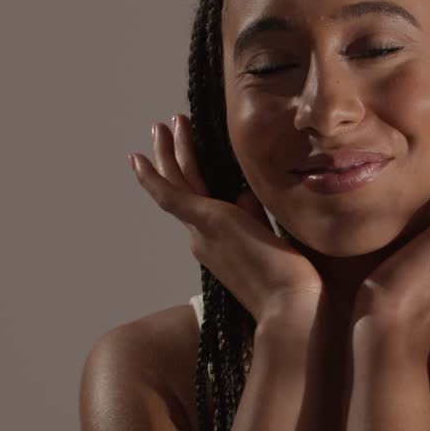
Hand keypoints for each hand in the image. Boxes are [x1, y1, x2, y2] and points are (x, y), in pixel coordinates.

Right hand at [129, 115, 325, 324]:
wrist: (291, 306)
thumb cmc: (291, 283)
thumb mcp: (271, 240)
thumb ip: (255, 216)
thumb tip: (246, 192)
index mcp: (219, 244)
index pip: (197, 204)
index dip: (187, 179)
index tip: (183, 158)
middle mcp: (203, 238)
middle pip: (180, 190)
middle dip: (170, 159)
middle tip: (162, 131)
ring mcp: (201, 230)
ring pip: (176, 183)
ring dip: (167, 153)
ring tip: (162, 124)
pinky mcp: (206, 221)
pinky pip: (170, 192)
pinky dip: (153, 174)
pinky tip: (138, 157)